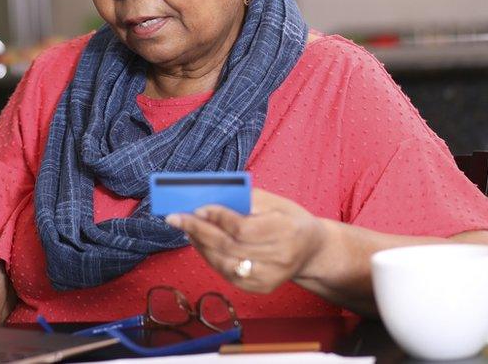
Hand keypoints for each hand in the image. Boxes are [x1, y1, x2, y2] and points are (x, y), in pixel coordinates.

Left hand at [166, 189, 326, 292]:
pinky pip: (227, 274)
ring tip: (184, 228)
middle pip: (230, 246)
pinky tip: (199, 243)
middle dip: (198, 230)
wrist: (313, 251)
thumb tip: (208, 198)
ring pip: (224, 263)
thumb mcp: (276, 201)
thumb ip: (245, 199)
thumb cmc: (289, 219)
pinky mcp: (261, 288)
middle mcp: (280, 257)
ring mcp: (271, 277)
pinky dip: (209, 258)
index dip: (218, 218)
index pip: (244, 229)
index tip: (197, 207)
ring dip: (199, 245)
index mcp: (286, 230)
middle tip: (175, 217)